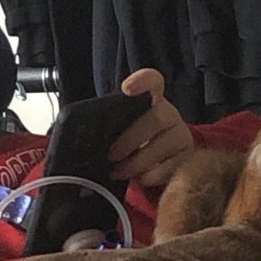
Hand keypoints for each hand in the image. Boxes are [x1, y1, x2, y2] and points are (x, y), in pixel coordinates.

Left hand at [108, 68, 193, 186]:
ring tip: (118, 172)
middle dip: (131, 139)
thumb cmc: (131, 144)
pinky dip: (148, 176)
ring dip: (136, 162)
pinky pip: (168, 169)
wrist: (153, 166)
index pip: (152, 81)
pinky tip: (137, 178)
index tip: (127, 89)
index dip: (142, 81)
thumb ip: (108, 125)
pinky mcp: (186, 159)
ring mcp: (181, 136)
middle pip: (156, 118)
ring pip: (162, 146)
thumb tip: (74, 135)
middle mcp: (170, 114)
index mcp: (151, 100)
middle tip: (111, 155)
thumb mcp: (119, 129)